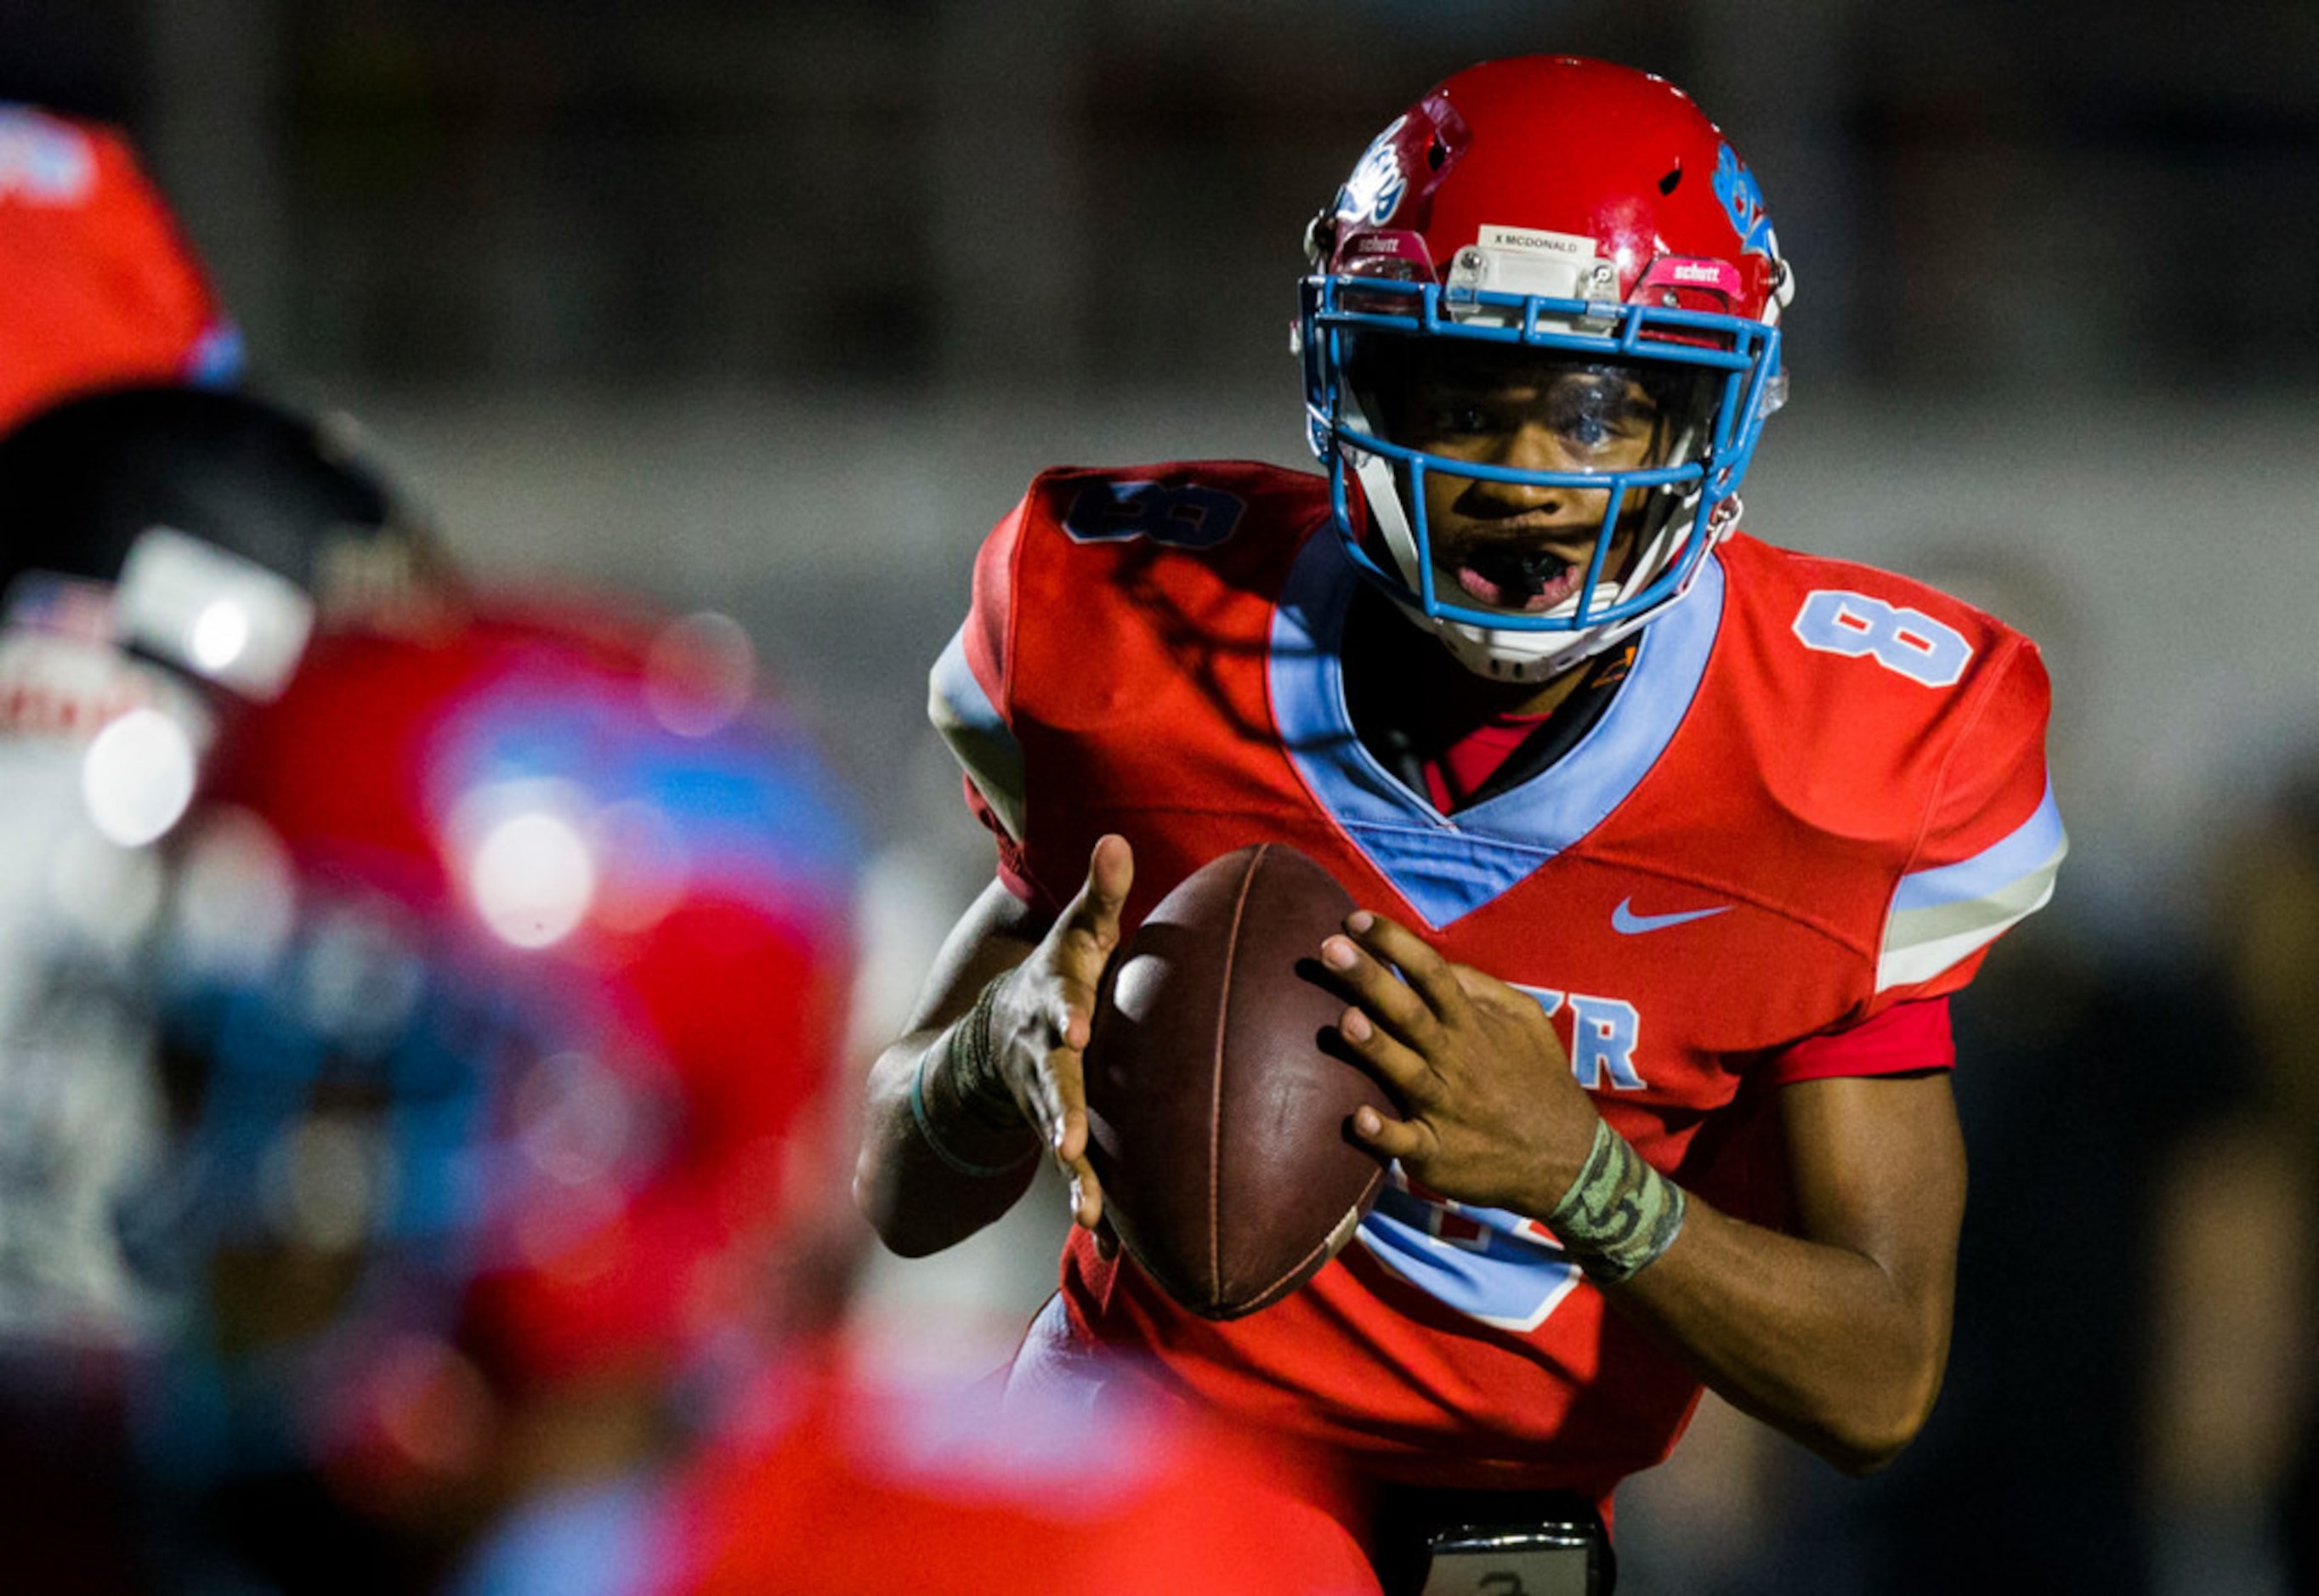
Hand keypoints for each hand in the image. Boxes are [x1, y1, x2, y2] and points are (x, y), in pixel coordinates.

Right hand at [986, 834, 1131, 1247]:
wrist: (997, 1039)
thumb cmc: (1058, 978)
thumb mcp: (1073, 936)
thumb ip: (1098, 896)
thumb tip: (1115, 841)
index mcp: (1052, 1005)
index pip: (1056, 1005)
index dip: (1062, 1014)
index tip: (1074, 1028)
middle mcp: (1043, 1060)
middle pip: (1051, 1088)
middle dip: (1059, 1115)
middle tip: (1069, 1145)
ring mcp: (1046, 1103)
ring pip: (1059, 1142)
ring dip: (1074, 1178)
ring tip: (1089, 1215)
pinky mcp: (1061, 1135)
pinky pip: (1078, 1176)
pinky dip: (1095, 1207)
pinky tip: (1117, 1246)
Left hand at [1322, 909, 1599, 1217]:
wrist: (1565, 1160)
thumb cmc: (1535, 1079)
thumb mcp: (1525, 1020)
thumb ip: (1481, 988)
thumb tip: (1435, 960)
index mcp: (1473, 1025)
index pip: (1432, 973)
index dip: (1396, 944)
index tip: (1356, 918)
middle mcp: (1455, 1061)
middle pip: (1410, 1013)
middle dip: (1371, 980)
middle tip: (1330, 948)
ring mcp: (1445, 1108)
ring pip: (1405, 1072)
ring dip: (1376, 1047)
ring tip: (1344, 1020)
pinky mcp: (1437, 1153)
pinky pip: (1407, 1142)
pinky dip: (1384, 1133)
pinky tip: (1359, 1118)